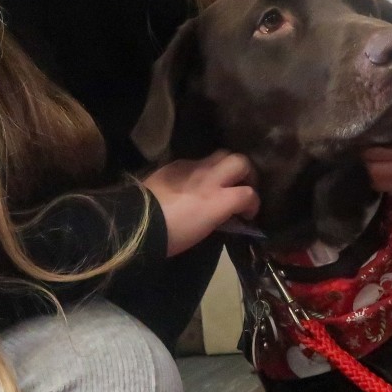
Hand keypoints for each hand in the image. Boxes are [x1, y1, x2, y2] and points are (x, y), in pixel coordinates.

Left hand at [144, 151, 259, 255]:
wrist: (138, 223)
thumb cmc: (173, 236)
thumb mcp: (204, 231)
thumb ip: (221, 217)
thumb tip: (230, 213)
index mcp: (219, 200)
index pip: (249, 194)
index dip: (253, 204)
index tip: (248, 214)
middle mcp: (210, 178)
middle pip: (240, 162)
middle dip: (247, 173)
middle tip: (242, 186)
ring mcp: (192, 168)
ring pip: (221, 155)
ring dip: (227, 166)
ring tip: (222, 179)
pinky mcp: (176, 164)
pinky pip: (197, 161)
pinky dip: (203, 169)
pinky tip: (195, 180)